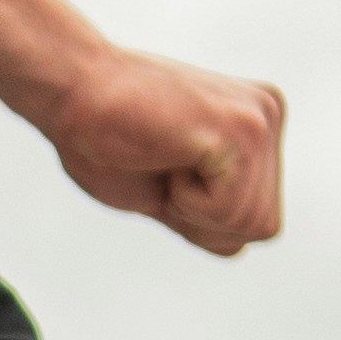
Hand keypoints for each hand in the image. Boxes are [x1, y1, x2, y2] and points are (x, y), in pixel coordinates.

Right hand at [35, 47, 286, 255]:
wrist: (71, 93)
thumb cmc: (105, 141)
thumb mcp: (167, 194)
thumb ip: (208, 215)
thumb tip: (239, 247)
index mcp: (257, 127)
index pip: (259, 222)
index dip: (205, 222)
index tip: (167, 171)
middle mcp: (269, 116)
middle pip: (263, 227)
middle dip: (206, 221)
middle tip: (164, 166)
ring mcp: (261, 119)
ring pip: (252, 223)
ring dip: (194, 209)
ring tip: (165, 158)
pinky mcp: (243, 129)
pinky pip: (229, 211)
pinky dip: (187, 202)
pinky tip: (167, 155)